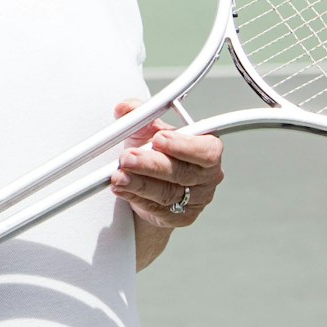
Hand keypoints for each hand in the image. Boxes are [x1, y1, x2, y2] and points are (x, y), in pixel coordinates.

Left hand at [109, 99, 224, 231]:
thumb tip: (125, 108)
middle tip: (127, 158)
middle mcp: (207, 176)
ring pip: (167, 193)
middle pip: (182, 173)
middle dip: (151, 164)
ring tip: (117, 175)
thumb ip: (140, 115)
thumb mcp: (149, 131)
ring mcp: (196, 200)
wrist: (153, 184)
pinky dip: (135, 197)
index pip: (206, 150)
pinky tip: (121, 188)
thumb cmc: (157, 153)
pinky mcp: (181, 218)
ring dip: (139, 183)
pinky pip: (157, 208)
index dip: (183, 145)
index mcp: (208, 149)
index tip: (158, 138)